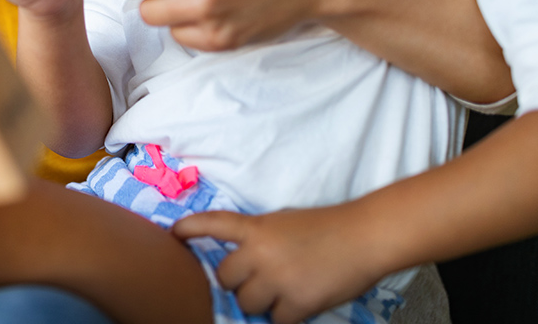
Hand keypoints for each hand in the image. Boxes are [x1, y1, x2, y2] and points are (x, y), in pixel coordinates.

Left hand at [172, 205, 385, 323]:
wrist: (364, 237)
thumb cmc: (327, 227)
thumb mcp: (283, 223)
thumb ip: (259, 239)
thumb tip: (242, 262)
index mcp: (257, 227)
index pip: (213, 224)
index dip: (190, 229)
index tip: (173, 233)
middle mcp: (260, 252)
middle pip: (225, 277)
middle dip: (236, 283)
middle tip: (257, 281)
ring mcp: (277, 279)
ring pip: (246, 303)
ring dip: (259, 302)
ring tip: (282, 292)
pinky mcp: (297, 303)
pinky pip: (275, 320)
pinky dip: (285, 316)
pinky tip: (299, 304)